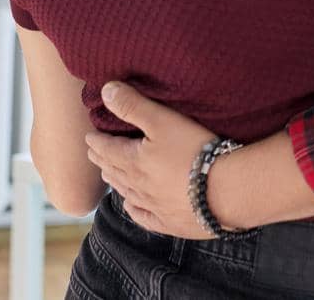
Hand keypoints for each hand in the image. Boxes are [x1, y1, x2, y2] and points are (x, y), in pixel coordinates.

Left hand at [84, 82, 216, 238]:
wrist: (224, 190)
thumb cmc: (194, 151)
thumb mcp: (163, 120)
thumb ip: (133, 106)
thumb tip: (105, 91)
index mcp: (133, 161)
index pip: (107, 149)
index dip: (96, 142)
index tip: (88, 137)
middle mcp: (138, 186)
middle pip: (114, 171)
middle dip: (102, 160)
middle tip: (94, 154)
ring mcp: (153, 206)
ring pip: (126, 193)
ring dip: (115, 182)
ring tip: (108, 175)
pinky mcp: (170, 221)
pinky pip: (144, 217)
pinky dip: (134, 210)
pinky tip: (131, 206)